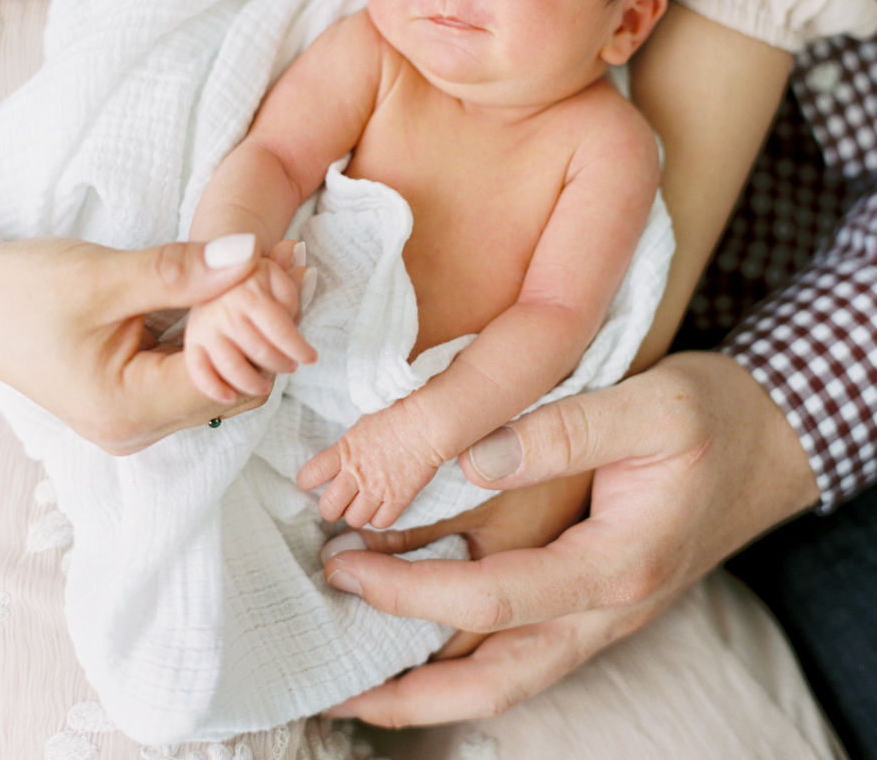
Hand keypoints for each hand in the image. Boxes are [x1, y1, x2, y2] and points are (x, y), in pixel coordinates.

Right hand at [0, 233, 302, 453]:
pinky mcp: (136, 393)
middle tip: (287, 259)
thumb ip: (180, 272)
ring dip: (248, 322)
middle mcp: (138, 426)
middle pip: (236, 383)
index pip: (233, 378)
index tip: (285, 265)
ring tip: (271, 263)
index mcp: (130, 410)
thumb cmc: (24, 292)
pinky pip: (197, 366)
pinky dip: (221, 327)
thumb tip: (250, 254)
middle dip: (267, 323)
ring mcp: (138, 414)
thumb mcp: (104, 276)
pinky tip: (237, 283)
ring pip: (222, 374)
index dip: (266, 324)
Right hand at [184, 249, 316, 401]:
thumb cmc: (248, 277)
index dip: (298, 348)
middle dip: (280, 364)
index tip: (311, 358)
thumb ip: (291, 281)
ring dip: (253, 382)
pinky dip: (215, 388)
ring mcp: (203, 329)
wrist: (207, 272)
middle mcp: (223, 311)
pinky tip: (230, 397)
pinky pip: (199, 373)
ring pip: (232, 368)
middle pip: (259, 351)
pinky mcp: (190, 343)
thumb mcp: (272, 272)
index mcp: (248, 291)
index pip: (280, 329)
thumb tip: (309, 273)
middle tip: (290, 366)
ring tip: (265, 385)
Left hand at [298, 398, 444, 528]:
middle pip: (328, 508)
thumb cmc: (395, 415)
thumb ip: (347, 447)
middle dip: (331, 508)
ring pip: (354, 519)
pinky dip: (380, 518)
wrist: (426, 421)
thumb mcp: (362, 426)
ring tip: (364, 504)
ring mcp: (377, 488)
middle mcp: (356, 473)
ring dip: (357, 514)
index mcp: (343, 451)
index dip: (308, 481)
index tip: (312, 482)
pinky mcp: (399, 498)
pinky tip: (383, 506)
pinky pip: (381, 522)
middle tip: (340, 502)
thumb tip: (341, 458)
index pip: (310, 475)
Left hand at [321, 352, 818, 725]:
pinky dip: (467, 662)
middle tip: (330, 681)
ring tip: (360, 688)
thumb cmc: (710, 418)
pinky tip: (424, 644)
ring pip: (510, 680)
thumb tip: (470, 458)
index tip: (345, 564)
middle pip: (498, 682)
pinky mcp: (597, 601)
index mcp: (617, 565)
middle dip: (408, 691)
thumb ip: (563, 431)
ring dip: (432, 691)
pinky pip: (524, 654)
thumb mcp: (650, 405)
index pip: (495, 601)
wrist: (768, 442)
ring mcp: (605, 614)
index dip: (411, 590)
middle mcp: (608, 609)